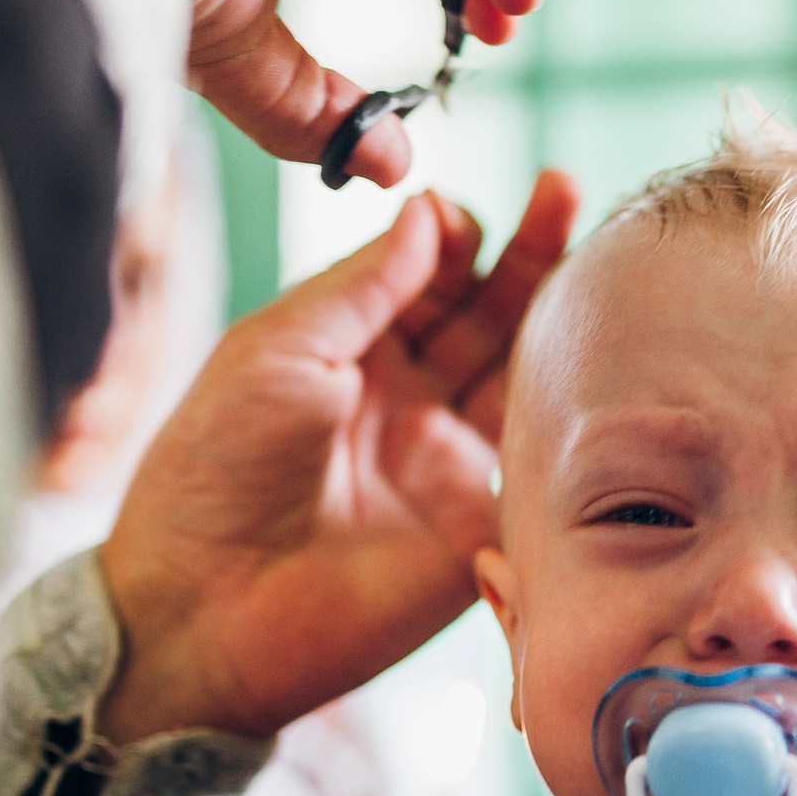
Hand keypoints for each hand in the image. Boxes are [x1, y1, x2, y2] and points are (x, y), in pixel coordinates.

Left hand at [97, 170, 579, 746]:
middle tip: (562, 188)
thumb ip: (363, 284)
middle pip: (481, 312)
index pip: (420, 277)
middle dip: (523, 251)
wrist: (207, 607)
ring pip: (520, 371)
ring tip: (590, 245)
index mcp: (342, 355)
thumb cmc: (214, 471)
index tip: (463, 210)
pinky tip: (588, 352)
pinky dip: (569, 404)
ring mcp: (444, 460)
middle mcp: (402, 401)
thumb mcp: (278, 349)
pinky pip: (542, 457)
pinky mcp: (480, 524)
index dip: (449, 236)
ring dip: (555, 311)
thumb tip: (431, 210)